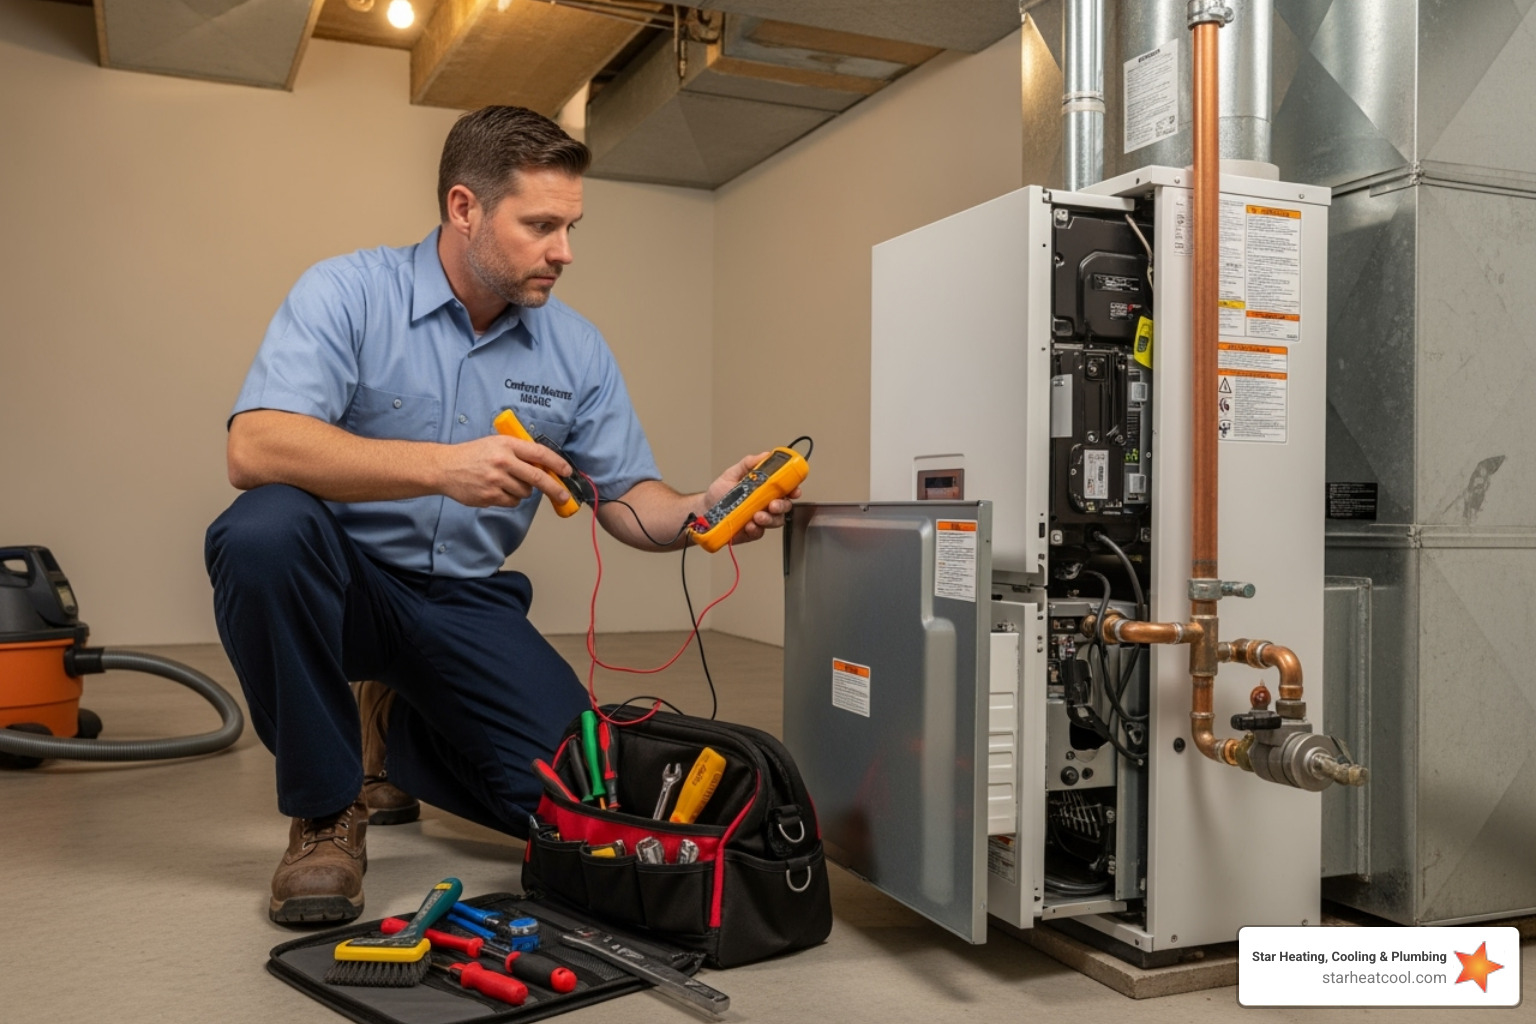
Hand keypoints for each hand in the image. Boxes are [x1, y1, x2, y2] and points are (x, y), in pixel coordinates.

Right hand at [436, 435, 573, 508]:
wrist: (445, 467)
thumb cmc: (473, 454)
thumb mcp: (496, 444)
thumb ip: (518, 452)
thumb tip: (545, 467)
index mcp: (506, 445)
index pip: (539, 453)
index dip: (557, 463)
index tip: (567, 472)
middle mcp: (503, 461)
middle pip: (537, 478)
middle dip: (554, 489)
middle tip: (563, 496)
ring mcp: (496, 480)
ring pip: (525, 492)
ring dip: (523, 491)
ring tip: (507, 482)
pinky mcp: (490, 496)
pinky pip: (512, 502)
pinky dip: (510, 499)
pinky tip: (498, 490)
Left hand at [702, 452, 801, 544]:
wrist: (704, 511)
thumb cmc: (719, 493)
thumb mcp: (732, 473)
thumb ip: (749, 464)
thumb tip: (765, 455)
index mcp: (765, 489)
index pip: (785, 489)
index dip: (793, 489)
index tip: (794, 490)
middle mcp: (765, 504)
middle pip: (785, 506)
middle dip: (782, 506)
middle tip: (773, 505)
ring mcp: (760, 519)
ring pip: (776, 521)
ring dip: (769, 518)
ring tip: (757, 516)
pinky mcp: (752, 532)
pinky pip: (760, 532)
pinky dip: (756, 529)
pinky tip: (749, 525)